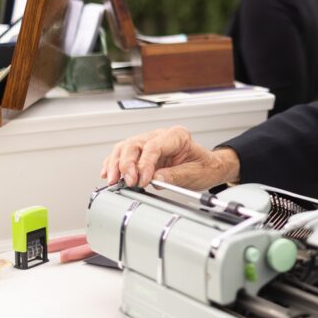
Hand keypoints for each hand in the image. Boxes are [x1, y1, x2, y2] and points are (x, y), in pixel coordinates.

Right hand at [100, 125, 239, 189]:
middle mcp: (161, 136)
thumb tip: (156, 179)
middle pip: (135, 144)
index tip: (142, 180)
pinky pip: (123, 154)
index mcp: (177, 136)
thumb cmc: (204, 167)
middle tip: (128, 182)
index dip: (145, 164)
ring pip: (125, 148)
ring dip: (116, 164)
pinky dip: (114, 163)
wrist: (209, 167)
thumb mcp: (195, 173)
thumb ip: (175, 176)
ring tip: (113, 180)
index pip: (154, 146)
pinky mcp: (143, 153)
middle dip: (127, 164)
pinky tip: (108, 173)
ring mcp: (150, 143)